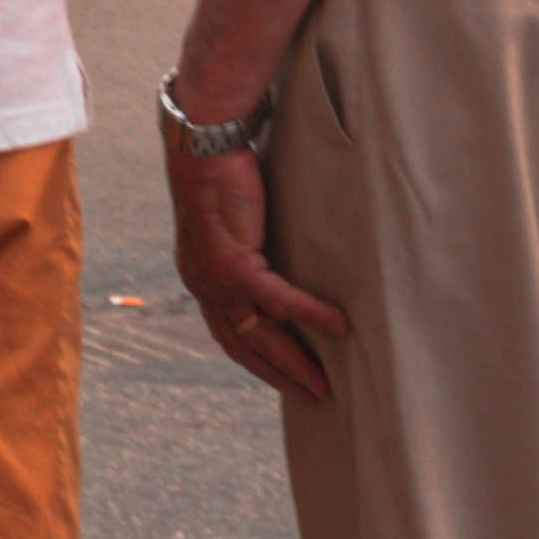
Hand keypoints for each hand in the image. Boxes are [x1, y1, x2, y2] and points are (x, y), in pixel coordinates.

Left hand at [165, 141, 346, 403]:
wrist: (203, 144)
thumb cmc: (219, 172)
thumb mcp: (230, 221)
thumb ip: (245, 246)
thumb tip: (273, 253)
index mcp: (200, 278)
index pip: (229, 333)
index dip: (256, 359)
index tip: (283, 376)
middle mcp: (204, 287)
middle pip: (245, 346)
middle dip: (279, 375)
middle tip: (312, 394)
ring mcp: (217, 279)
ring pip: (262, 334)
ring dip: (295, 361)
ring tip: (324, 381)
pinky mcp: (236, 262)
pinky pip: (278, 299)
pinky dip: (310, 314)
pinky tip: (338, 325)